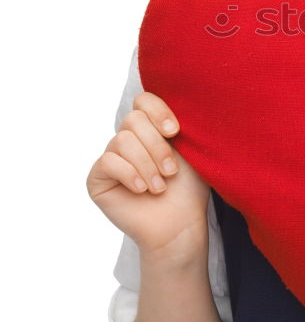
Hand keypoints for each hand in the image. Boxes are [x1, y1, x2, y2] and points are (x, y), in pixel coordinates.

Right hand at [87, 91, 210, 262]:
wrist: (180, 224)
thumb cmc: (189, 188)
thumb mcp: (192, 149)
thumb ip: (181, 123)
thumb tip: (186, 97)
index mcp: (150, 127)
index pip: (143, 100)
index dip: (158, 111)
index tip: (175, 132)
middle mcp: (128, 138)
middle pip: (133, 119)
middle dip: (157, 147)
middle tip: (171, 171)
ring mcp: (110, 157)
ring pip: (122, 140)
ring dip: (147, 164)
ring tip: (160, 186)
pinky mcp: (97, 178)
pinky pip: (108, 161)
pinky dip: (130, 174)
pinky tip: (142, 189)